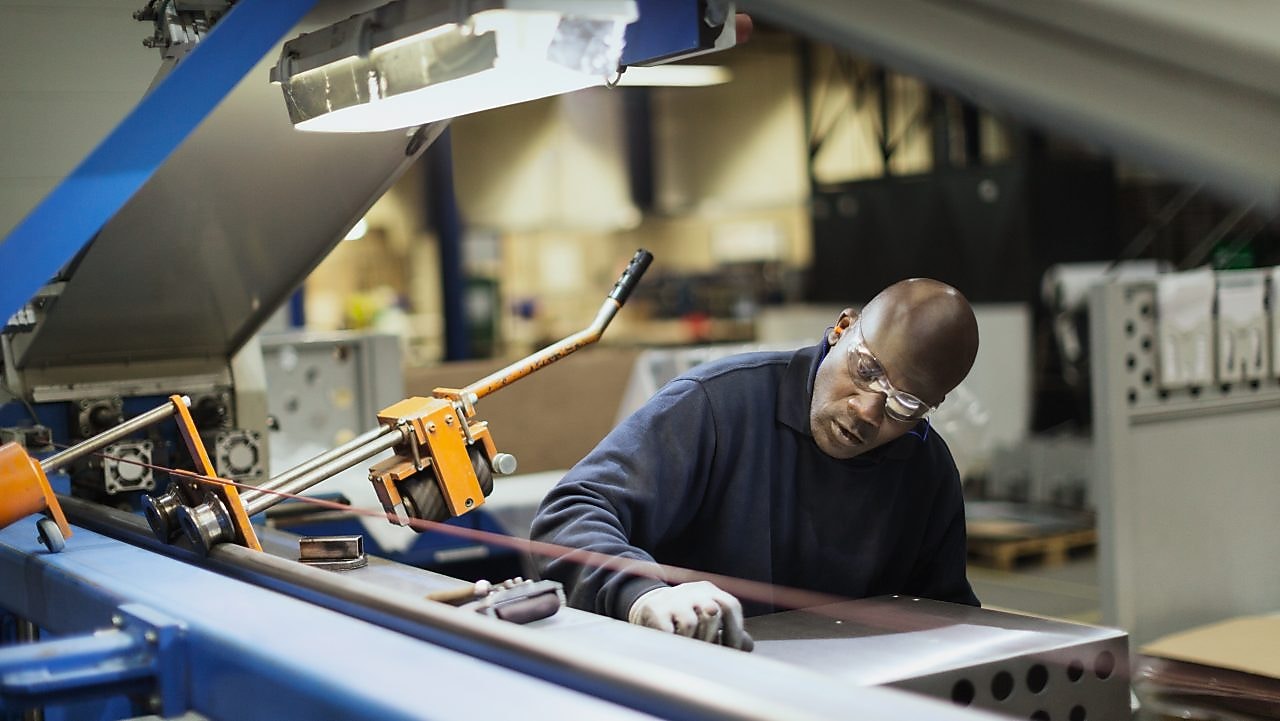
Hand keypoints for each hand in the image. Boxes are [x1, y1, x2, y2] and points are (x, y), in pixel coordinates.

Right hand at [627, 581, 752, 650]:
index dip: (735, 631)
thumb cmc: (686, 617)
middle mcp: (693, 590)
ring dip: (692, 642)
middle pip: (712, 611)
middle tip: (709, 653)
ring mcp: (673, 599)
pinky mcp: (655, 609)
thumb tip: (748, 646)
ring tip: (688, 648)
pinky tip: (674, 646)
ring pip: (690, 624)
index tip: (733, 652)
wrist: (649, 606)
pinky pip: (669, 632)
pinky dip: (674, 643)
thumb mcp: (707, 618)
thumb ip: (729, 631)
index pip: (730, 605)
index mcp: (710, 591)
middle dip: (713, 637)